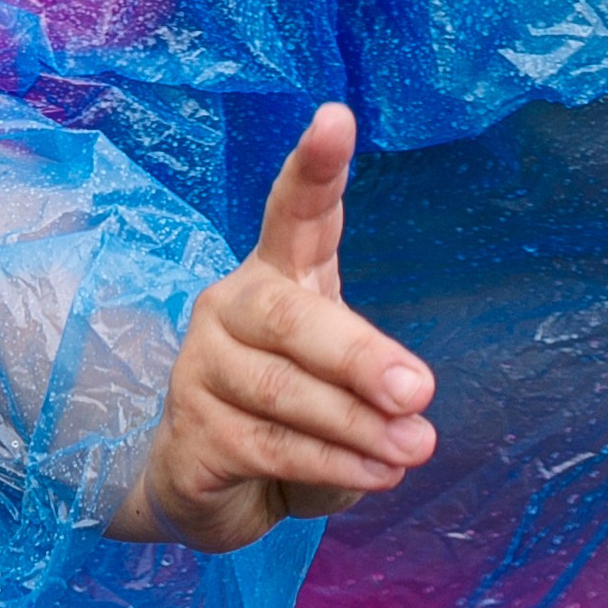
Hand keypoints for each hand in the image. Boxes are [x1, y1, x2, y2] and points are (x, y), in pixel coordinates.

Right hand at [108, 102, 435, 550]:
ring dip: (356, 425)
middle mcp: (231, 308)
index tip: (337, 119)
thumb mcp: (344, 395)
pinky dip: (331, 463)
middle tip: (417, 392)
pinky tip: (376, 474)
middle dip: (358, 357)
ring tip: (412, 449)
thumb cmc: (291, 422)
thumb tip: (410, 420)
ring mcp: (201, 367)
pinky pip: (268, 445)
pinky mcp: (190, 431)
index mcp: (277, 277)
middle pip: (288, 316)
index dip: (314, 168)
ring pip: (283, 390)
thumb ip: (373, 396)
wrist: (210, 488)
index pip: (293, 212)